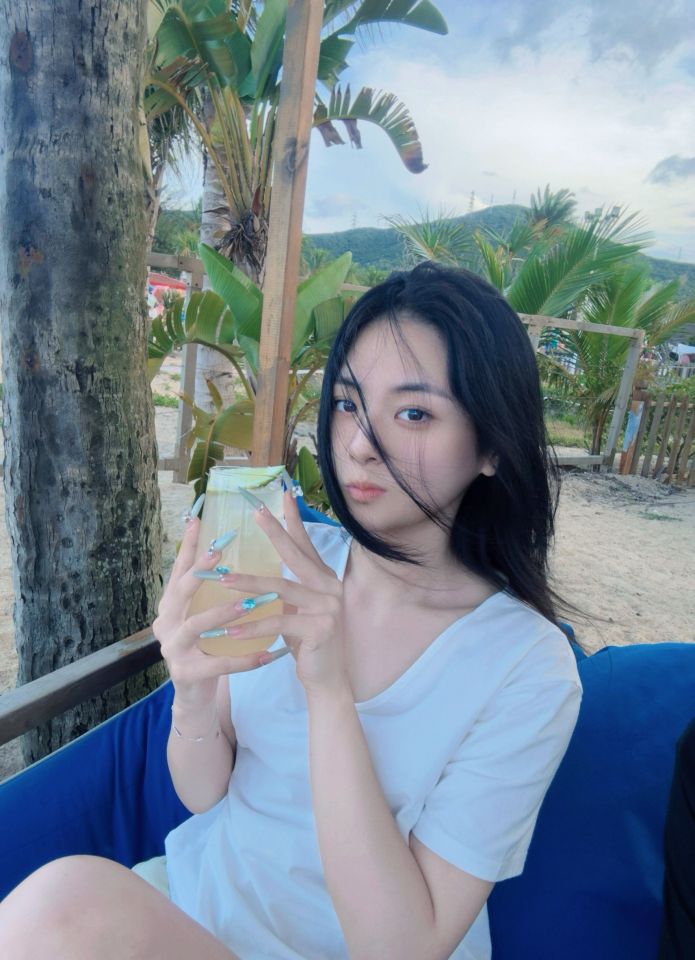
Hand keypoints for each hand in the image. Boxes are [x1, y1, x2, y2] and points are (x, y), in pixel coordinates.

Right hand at [152, 517, 279, 709]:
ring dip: (224, 613)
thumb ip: (212, 587)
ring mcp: (174, 649)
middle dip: (201, 572)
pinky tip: (268, 654)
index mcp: (171, 604)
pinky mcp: (187, 673)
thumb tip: (227, 545)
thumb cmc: (206, 645)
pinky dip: (245, 659)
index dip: (189, 546)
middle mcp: (166, 622)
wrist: (197, 695)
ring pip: (198, 626)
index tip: (199, 519)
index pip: (179, 569)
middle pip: (182, 592)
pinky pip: (219, 663)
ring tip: (251, 605)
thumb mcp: (204, 612)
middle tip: (222, 555)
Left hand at [218, 492, 350, 698]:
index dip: (294, 520)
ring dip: (248, 583)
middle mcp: (331, 587)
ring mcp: (329, 606)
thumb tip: (260, 570)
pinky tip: (228, 630)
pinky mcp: (320, 628)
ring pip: (281, 588)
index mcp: (325, 579)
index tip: (282, 494)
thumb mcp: (298, 610)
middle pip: (296, 555)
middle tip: (254, 513)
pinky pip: (277, 622)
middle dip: (274, 533)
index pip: (306, 544)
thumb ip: (288, 588)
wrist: (327, 681)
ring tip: (221, 579)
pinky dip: (251, 626)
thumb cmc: (308, 644)